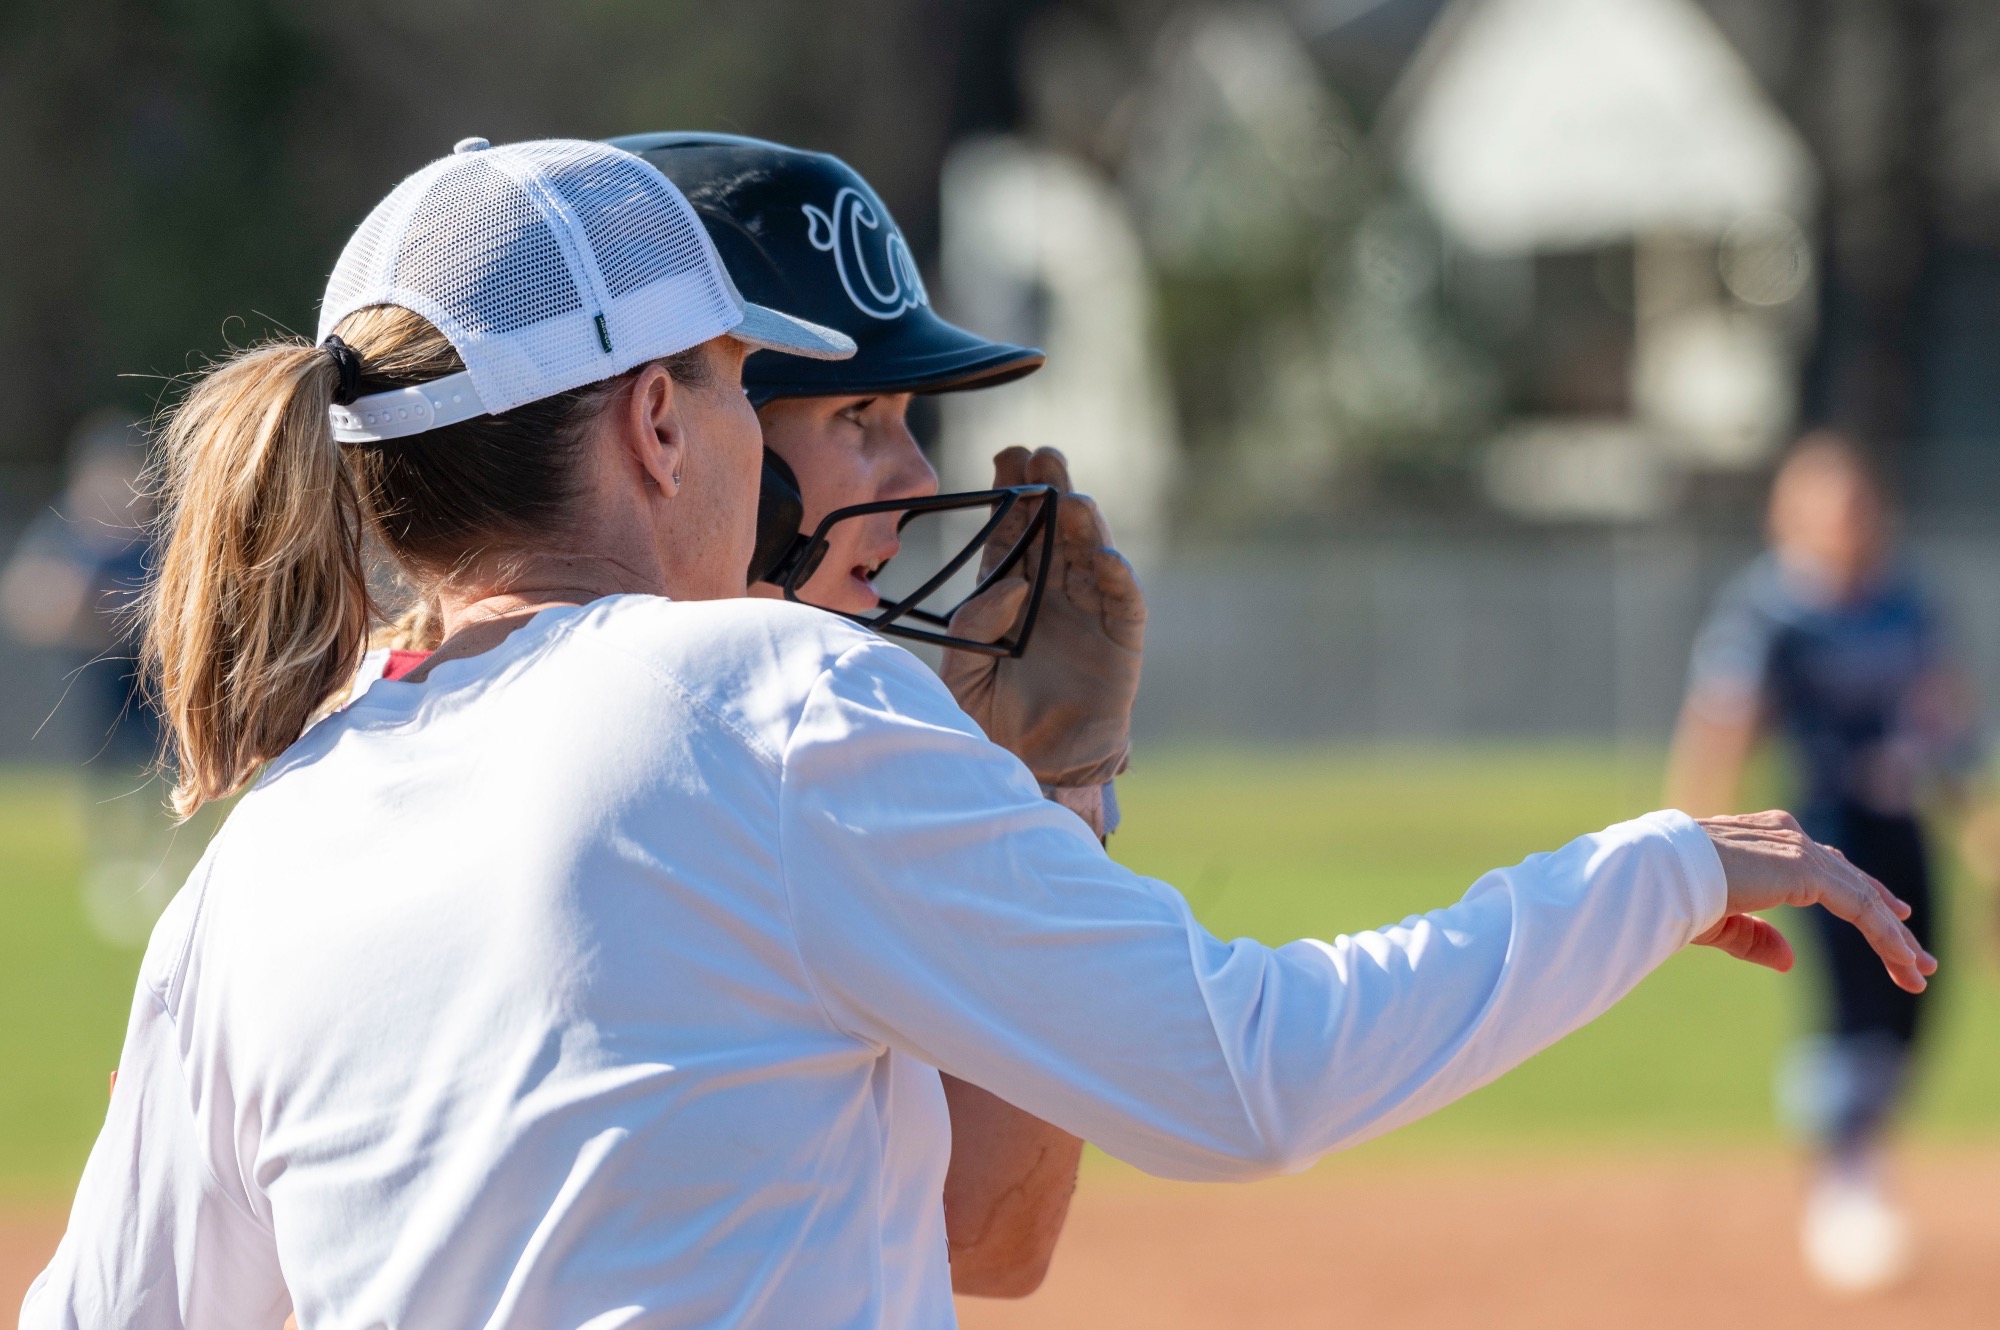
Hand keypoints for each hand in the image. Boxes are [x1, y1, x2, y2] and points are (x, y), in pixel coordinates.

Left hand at [941, 447, 1144, 789]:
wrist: (1035, 768)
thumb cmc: (993, 721)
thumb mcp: (963, 674)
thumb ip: (974, 628)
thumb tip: (1012, 585)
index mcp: (1009, 596)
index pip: (1011, 536)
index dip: (1012, 497)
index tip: (1008, 456)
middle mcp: (1052, 595)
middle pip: (1053, 533)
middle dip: (1050, 492)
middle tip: (1044, 456)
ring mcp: (1090, 614)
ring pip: (1090, 557)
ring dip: (1084, 527)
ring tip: (1073, 500)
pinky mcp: (1121, 643)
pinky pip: (1125, 604)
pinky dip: (1118, 580)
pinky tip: (1107, 558)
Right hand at [1694, 811, 1935, 992]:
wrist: (1660, 873)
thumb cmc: (1673, 893)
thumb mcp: (1719, 921)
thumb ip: (1755, 936)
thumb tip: (1790, 960)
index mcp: (1764, 839)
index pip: (1825, 867)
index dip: (1861, 895)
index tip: (1892, 918)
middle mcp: (1787, 836)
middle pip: (1853, 881)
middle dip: (1886, 920)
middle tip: (1914, 956)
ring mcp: (1800, 850)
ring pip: (1863, 898)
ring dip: (1894, 937)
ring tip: (1918, 971)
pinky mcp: (1809, 871)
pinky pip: (1861, 909)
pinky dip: (1886, 937)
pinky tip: (1903, 962)